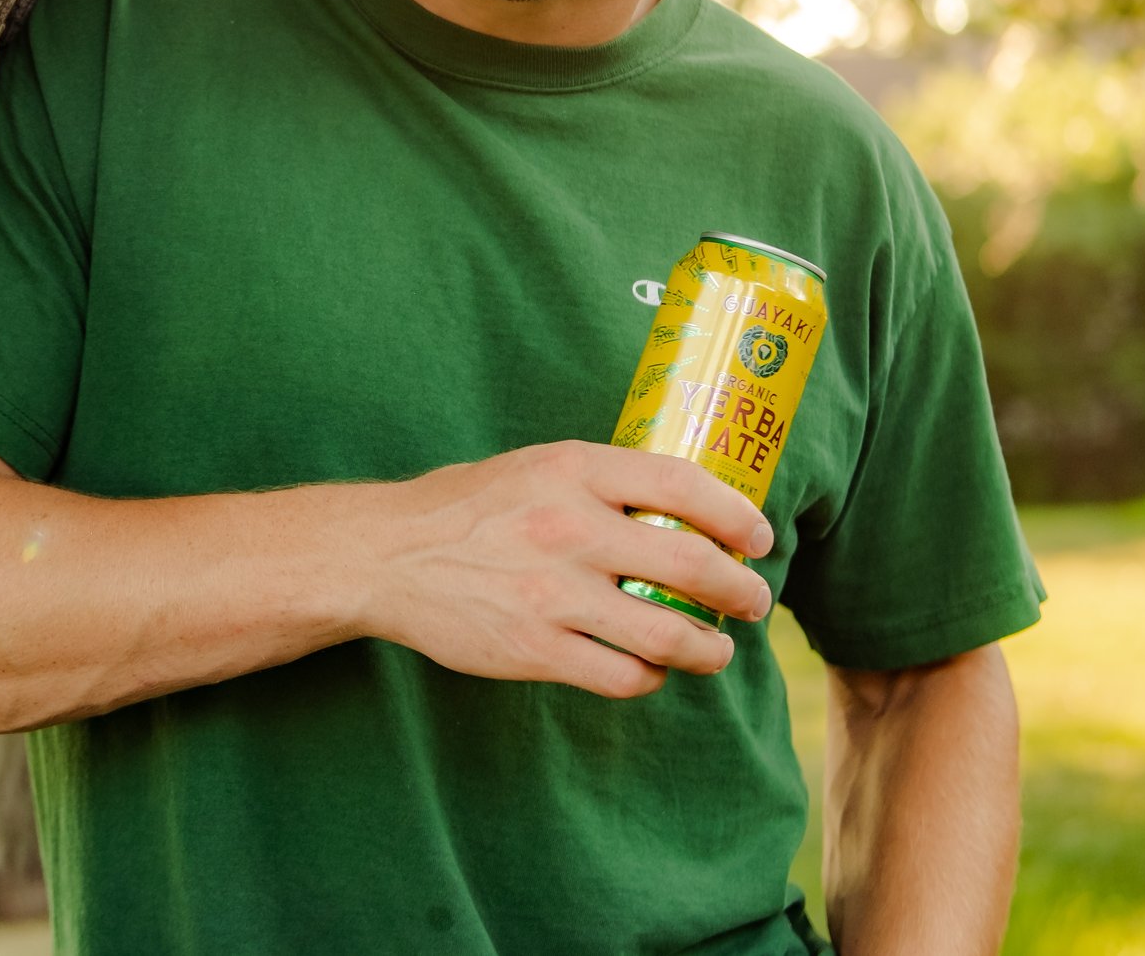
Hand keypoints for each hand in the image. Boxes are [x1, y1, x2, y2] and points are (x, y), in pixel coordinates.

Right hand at [357, 440, 776, 699]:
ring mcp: (551, 593)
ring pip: (667, 633)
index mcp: (572, 469)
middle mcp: (568, 527)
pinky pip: (621, 675)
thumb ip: (602, 484)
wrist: (386, 556)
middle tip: (753, 600)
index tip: (758, 536)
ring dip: (709, 648)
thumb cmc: (468, 508)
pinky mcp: (534, 649)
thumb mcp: (535, 467)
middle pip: (691, 563)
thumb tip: (683, 508)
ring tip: (716, 649)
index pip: (681, 484)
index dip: (736, 513)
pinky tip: (650, 669)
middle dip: (740, 590)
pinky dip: (650, 677)